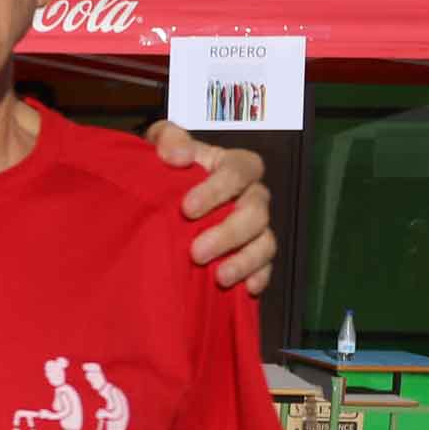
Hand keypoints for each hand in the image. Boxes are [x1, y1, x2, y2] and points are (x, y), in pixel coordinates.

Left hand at [147, 121, 277, 293]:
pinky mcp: (255, 255)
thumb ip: (167, 139)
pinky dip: (258, 278)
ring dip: (245, 260)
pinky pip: (267, 267)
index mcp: (234, 166)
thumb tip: (176, 155)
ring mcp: (256, 228)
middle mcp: (252, 195)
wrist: (165, 203)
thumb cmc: (168, 170)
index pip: (239, 171)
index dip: (217, 189)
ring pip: (265, 242)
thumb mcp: (161, 147)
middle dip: (228, 233)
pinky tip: (245, 290)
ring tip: (220, 277)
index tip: (186, 208)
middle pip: (256, 212)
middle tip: (196, 252)